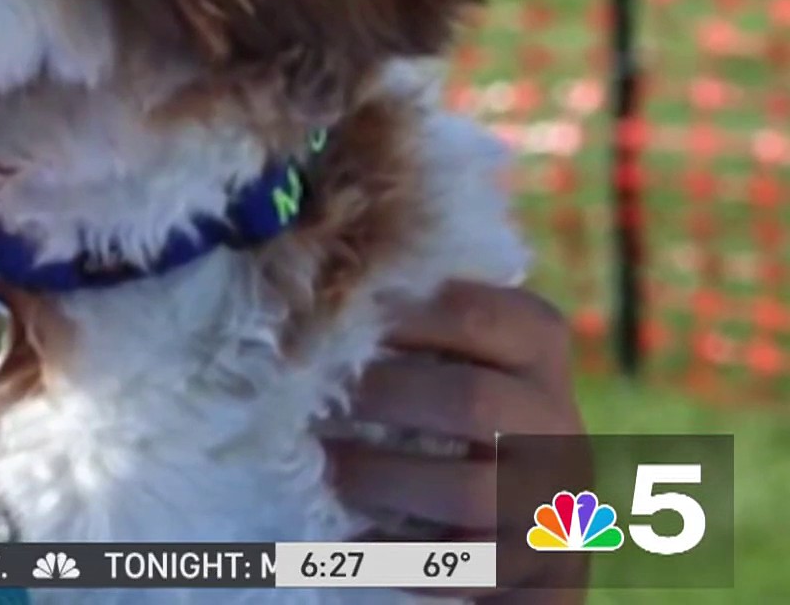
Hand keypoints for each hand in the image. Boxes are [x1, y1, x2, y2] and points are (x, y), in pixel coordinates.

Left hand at [325, 281, 586, 602]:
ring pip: (467, 490)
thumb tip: (306, 295)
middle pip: (469, 401)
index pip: (473, 311)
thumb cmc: (457, 416)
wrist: (524, 520)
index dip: (394, 315)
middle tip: (312, 400)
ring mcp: (553, 498)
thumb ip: (405, 324)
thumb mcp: (449, 356)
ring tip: (327, 467)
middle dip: (379, 401)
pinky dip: (397, 552)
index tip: (325, 323)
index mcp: (536, 345)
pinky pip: (463, 566)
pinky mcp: (539, 569)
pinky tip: (349, 537)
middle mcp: (558, 419)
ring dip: (381, 479)